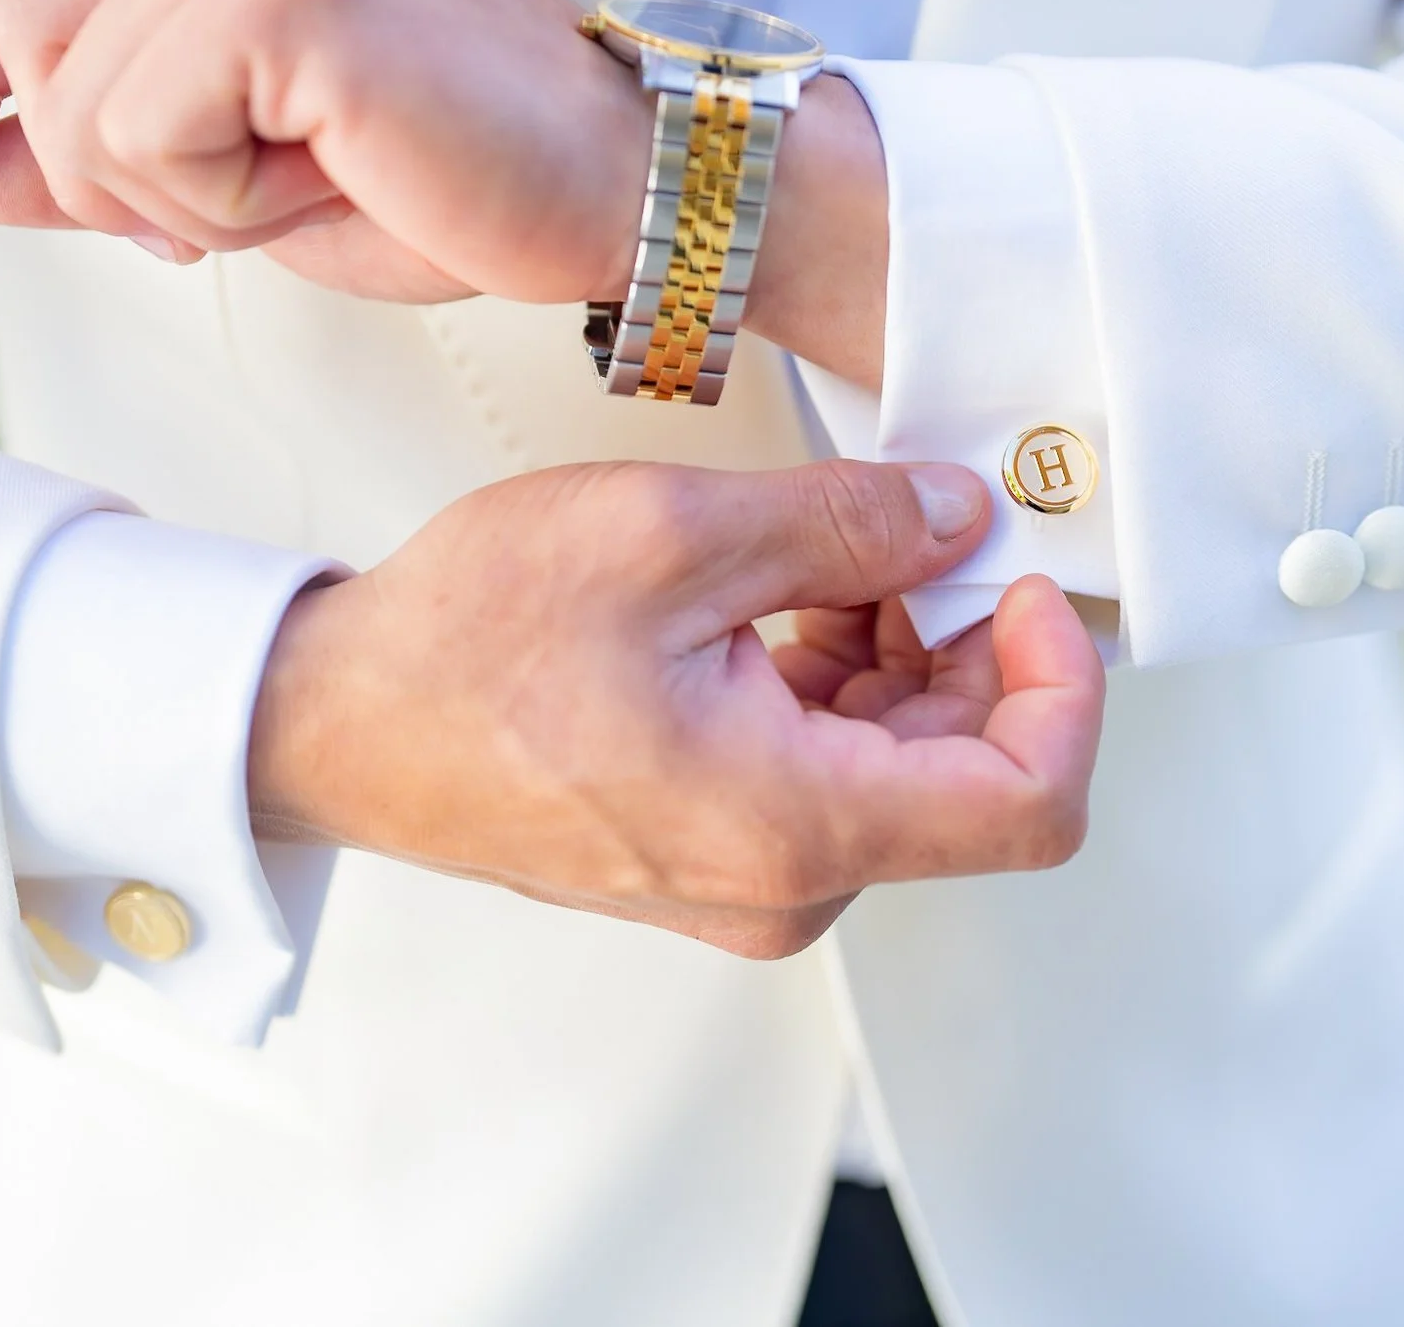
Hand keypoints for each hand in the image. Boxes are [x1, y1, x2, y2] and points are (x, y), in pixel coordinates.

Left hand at [0, 0, 891, 383]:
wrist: (622, 186)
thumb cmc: (468, 170)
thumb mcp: (248, 159)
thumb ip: (105, 146)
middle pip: (31, 36)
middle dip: (111, 171)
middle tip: (252, 200)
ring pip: (77, 105)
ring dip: (180, 198)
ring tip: (318, 174)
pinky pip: (142, 142)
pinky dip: (222, 207)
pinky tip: (330, 175)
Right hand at [247, 457, 1102, 957]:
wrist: (340, 725)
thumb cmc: (463, 653)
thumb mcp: (671, 534)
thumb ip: (846, 524)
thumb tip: (953, 518)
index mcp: (794, 827)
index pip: (1032, 802)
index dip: (1063, 684)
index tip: (1024, 587)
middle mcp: (789, 884)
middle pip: (973, 774)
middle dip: (969, 642)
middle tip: (919, 531)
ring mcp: (756, 880)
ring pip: (908, 768)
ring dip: (903, 652)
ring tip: (830, 554)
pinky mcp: (725, 854)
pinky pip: (839, 775)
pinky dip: (846, 682)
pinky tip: (790, 600)